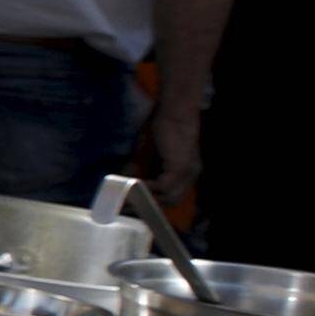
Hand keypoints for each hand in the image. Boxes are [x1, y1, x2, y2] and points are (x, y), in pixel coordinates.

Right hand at [135, 86, 205, 203]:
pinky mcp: (180, 168)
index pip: (172, 194)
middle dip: (150, 204)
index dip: (153, 200)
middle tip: (129, 205)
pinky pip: (164, 187)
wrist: (174, 110)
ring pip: (170, 198)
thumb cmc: (160, 125)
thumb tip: (123, 181)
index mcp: (186, 171)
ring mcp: (188, 172)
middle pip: (173, 201)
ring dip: (149, 198)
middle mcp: (191, 174)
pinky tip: (137, 184)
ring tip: (131, 195)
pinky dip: (149, 188)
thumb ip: (137, 167)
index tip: (132, 203)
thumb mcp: (144, 151)